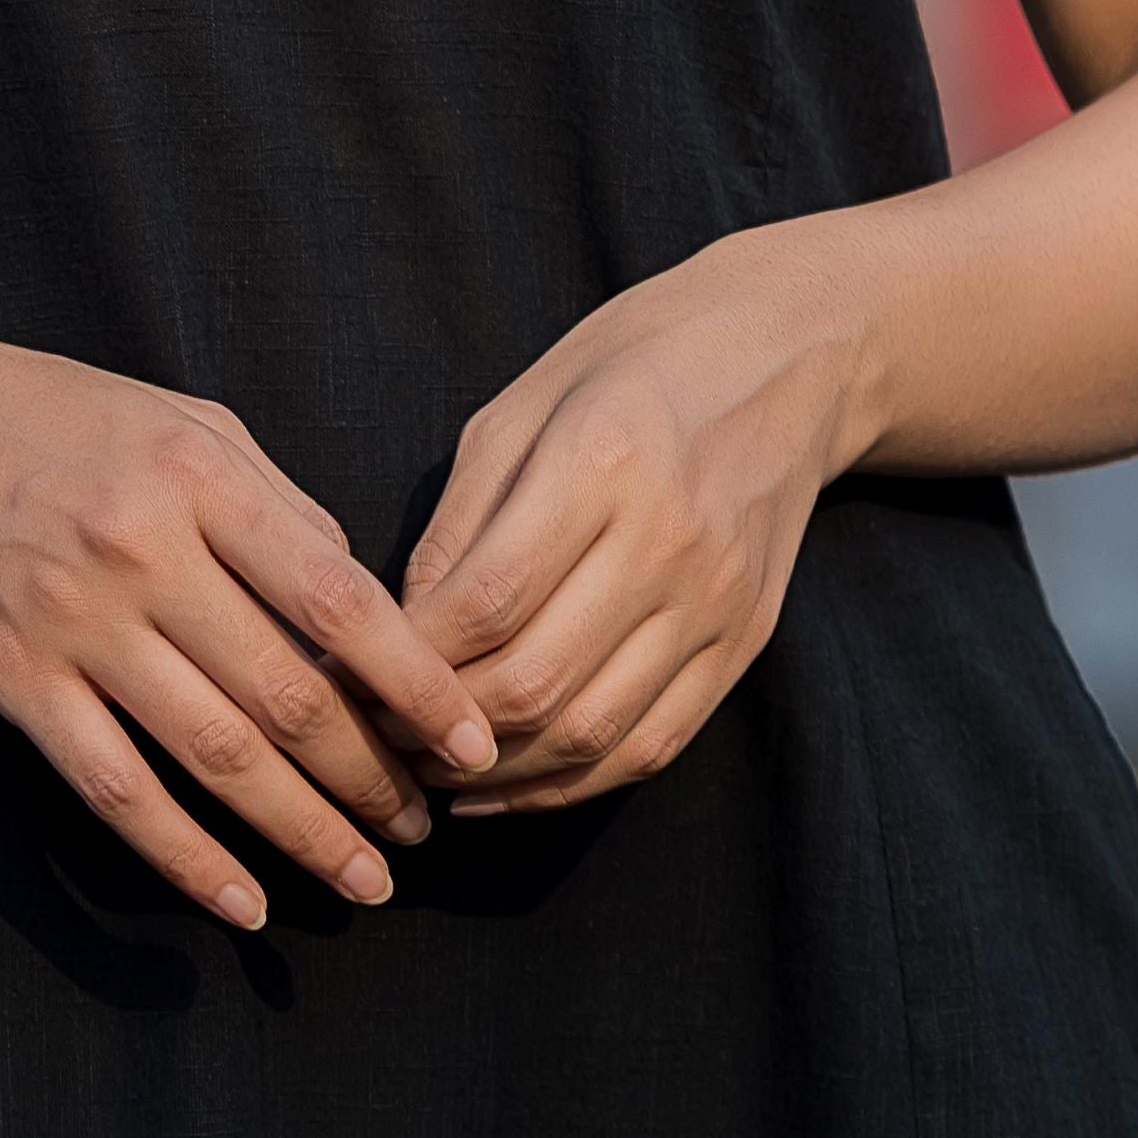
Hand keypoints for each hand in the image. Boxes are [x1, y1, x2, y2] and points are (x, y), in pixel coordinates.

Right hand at [0, 309, 497, 933]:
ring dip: (302, 832)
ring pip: (213, 754)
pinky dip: (186, 857)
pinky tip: (244, 901)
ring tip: (364, 879)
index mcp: (198, 471)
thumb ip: (274, 503)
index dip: (418, 684)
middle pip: (285, 693)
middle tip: (426, 831)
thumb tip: (360, 600)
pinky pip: (115, 789)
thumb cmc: (50, 414)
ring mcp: (71, 619)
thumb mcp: (177, 419)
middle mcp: (141, 548)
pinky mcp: (9, 677)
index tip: (476, 744)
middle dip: (371, 778)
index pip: (337, 598)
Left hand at [404, 233, 860, 809]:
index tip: (349, 675)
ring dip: (499, 776)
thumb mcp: (521, 407)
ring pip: (591, 734)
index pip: (485, 604)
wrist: (789, 354)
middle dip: (439, 730)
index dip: (406, 660)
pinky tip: (512, 781)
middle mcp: (667, 541)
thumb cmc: (631, 364)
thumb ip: (458, 523)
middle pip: (536, 683)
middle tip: (378, 737)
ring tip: (434, 771)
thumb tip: (398, 633)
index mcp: (600, 463)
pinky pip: (652, 745)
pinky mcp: (746, 642)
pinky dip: (573, 783)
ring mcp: (717, 601)